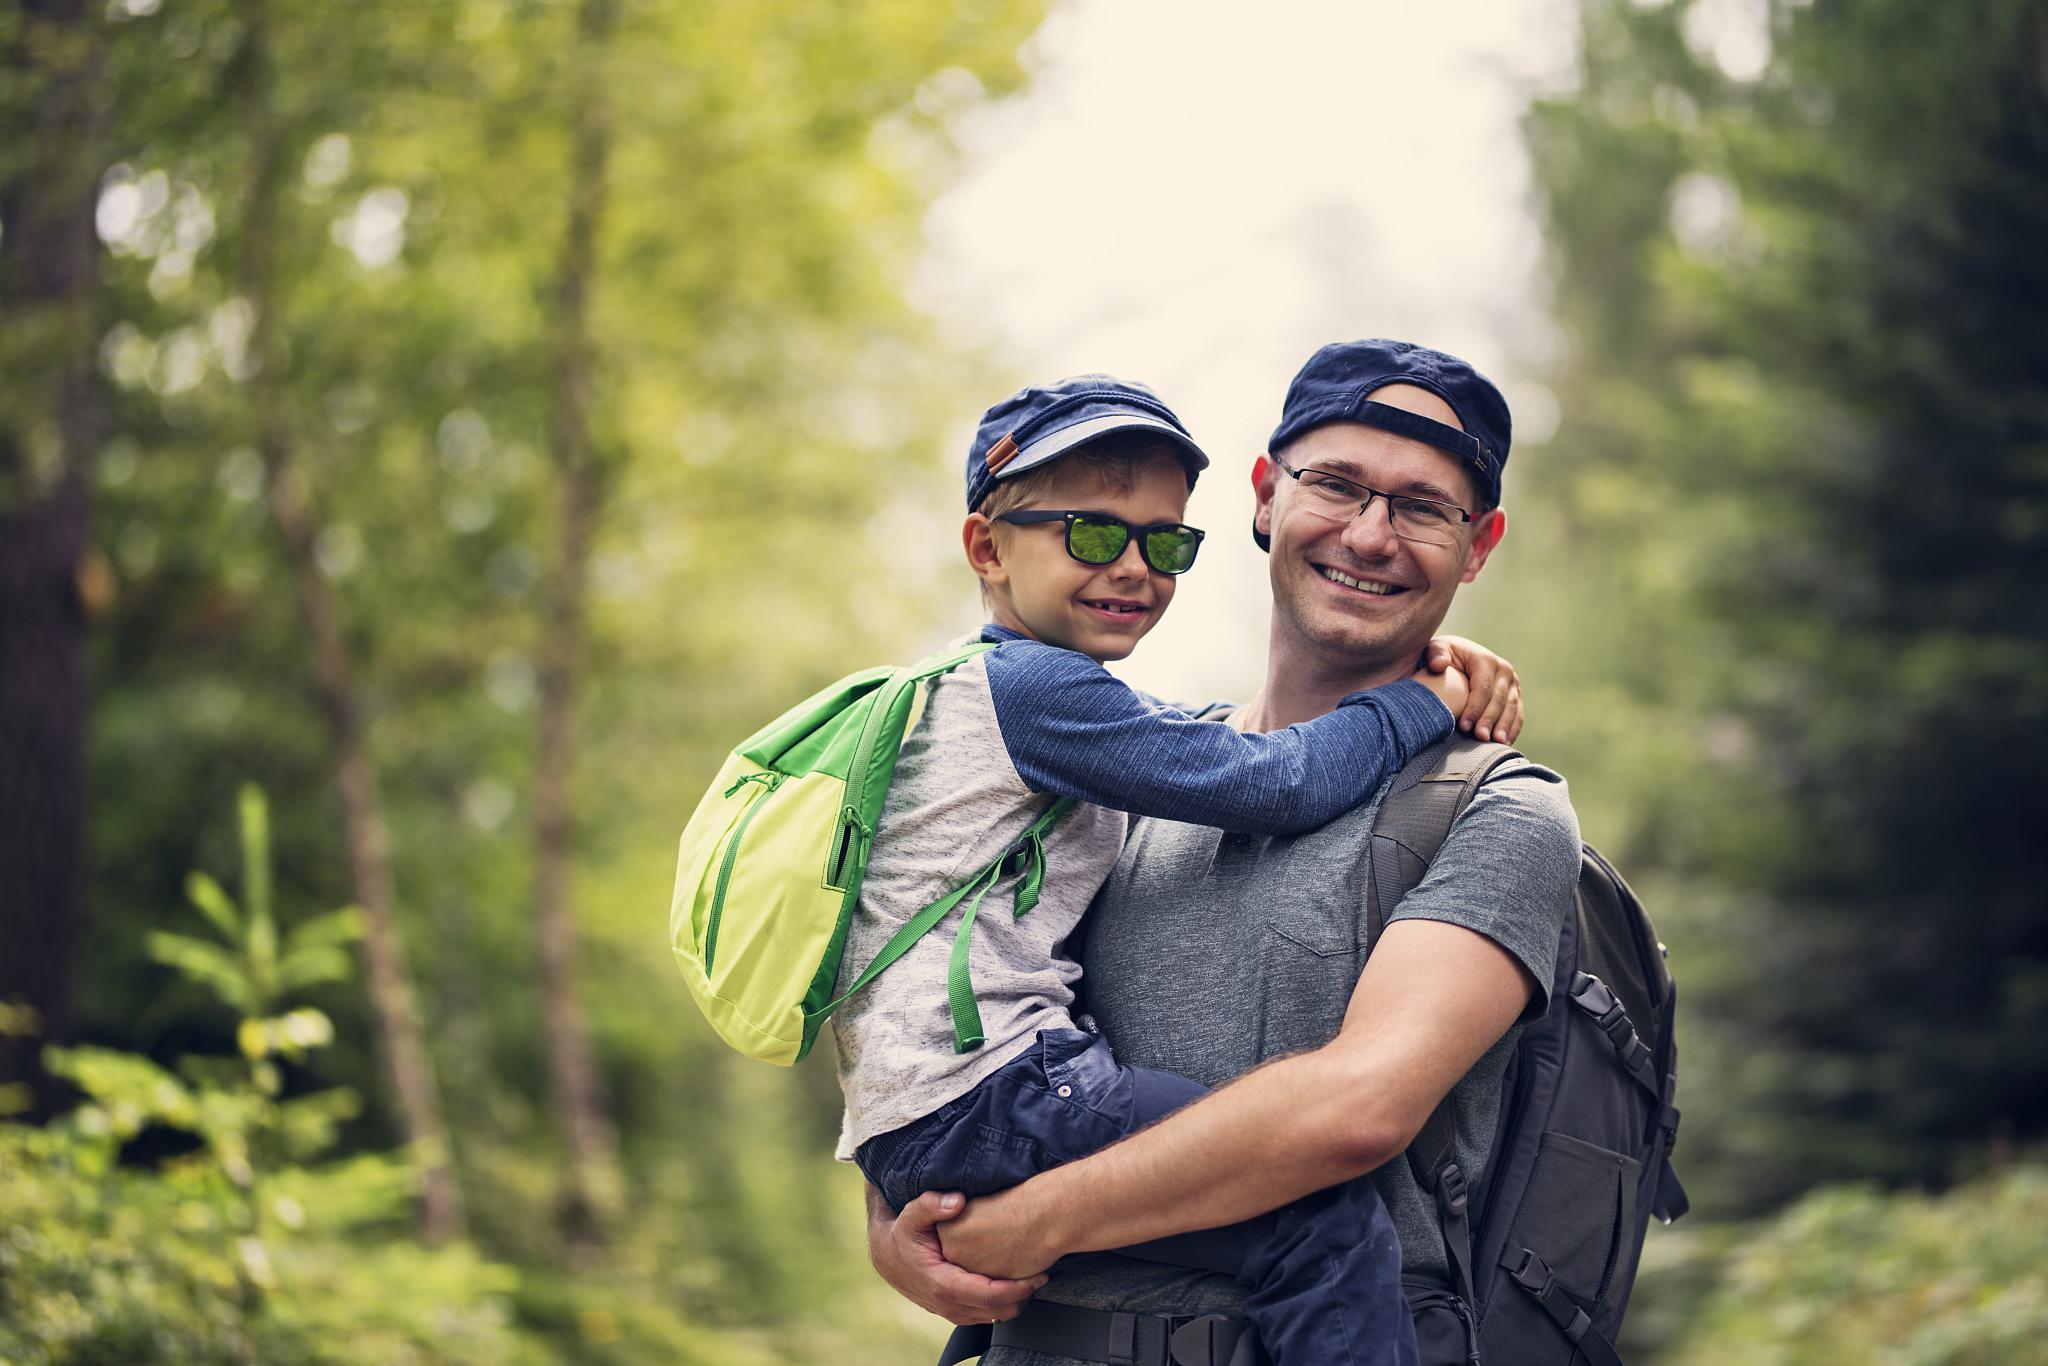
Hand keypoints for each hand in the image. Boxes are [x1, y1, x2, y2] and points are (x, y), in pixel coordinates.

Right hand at [867, 1188, 1044, 1325]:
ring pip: (994, 1317)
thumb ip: (933, 1204)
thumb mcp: (913, 1213)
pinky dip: (1003, 1303)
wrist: (888, 1256)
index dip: (1018, 1288)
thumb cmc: (904, 1233)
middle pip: (997, 1311)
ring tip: (1032, 1277)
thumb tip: (958, 1202)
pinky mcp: (955, 1312)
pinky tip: (1013, 1284)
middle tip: (1043, 1273)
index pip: (989, 1296)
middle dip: (1023, 1295)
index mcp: (942, 1284)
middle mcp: (948, 1305)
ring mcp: (952, 1312)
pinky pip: (986, 1315)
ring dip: (1015, 1301)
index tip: (1039, 1274)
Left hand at [1421, 635, 1522, 741]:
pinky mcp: (1515, 695)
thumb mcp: (1436, 648)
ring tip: (1497, 742)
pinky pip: (1518, 714)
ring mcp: (1512, 683)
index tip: (1463, 725)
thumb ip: (1436, 653)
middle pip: (1499, 699)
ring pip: (1512, 708)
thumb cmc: (1443, 657)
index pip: (1483, 687)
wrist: (1458, 659)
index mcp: (1486, 659)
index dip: (1474, 707)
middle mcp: (1504, 669)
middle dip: (1489, 719)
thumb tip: (1439, 664)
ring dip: (1505, 726)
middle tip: (1479, 737)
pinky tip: (1505, 743)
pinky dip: (1512, 729)